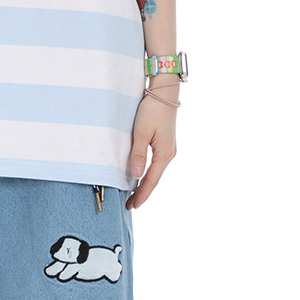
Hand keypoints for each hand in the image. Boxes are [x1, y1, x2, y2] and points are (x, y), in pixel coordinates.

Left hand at [125, 90, 177, 208]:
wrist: (164, 93)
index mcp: (164, 154)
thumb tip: (135, 176)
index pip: (151, 180)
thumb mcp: (141, 132)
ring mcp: (169, 149)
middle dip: (143, 192)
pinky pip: (156, 164)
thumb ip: (138, 154)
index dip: (142, 194)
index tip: (133, 206)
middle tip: (130, 205)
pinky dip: (148, 173)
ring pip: (156, 172)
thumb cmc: (152, 110)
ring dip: (145, 183)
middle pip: (154, 178)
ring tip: (134, 194)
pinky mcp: (165, 143)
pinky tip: (141, 175)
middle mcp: (169, 154)